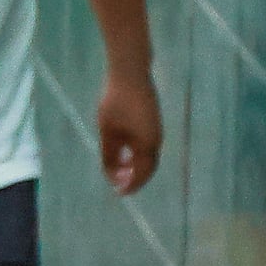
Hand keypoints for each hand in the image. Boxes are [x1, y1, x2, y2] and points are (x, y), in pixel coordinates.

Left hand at [98, 70, 162, 194]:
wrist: (130, 73)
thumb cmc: (116, 102)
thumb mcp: (108, 131)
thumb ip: (109, 154)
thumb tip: (111, 174)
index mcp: (147, 144)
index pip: (141, 174)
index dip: (131, 185)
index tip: (119, 192)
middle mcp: (156, 140)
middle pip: (148, 168)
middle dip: (134, 178)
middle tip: (118, 184)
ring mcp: (157, 130)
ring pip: (149, 157)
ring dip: (136, 166)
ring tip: (119, 170)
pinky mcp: (154, 122)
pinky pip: (148, 146)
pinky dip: (138, 155)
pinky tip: (124, 152)